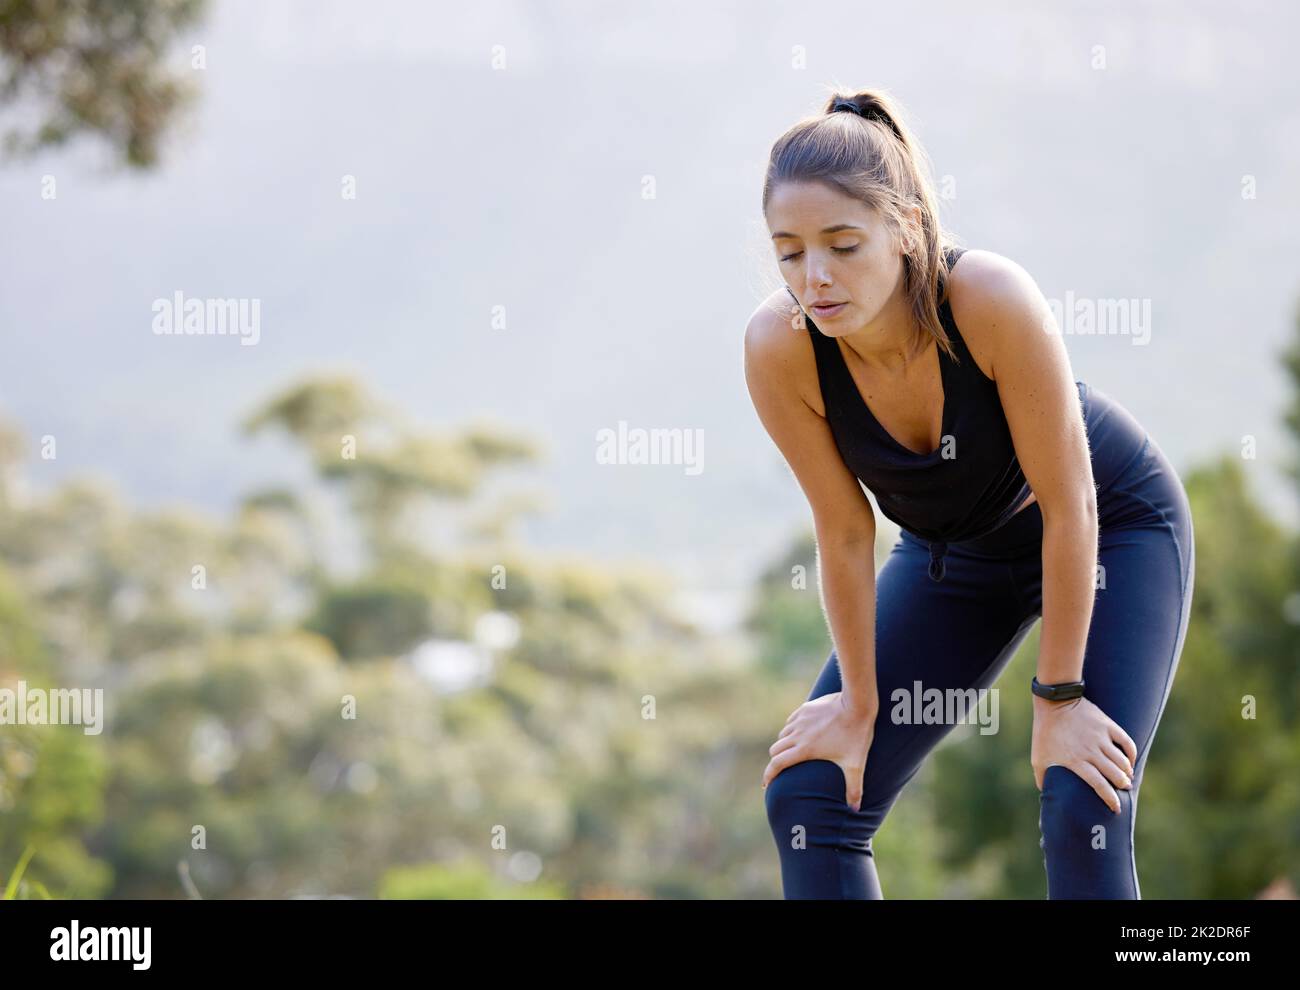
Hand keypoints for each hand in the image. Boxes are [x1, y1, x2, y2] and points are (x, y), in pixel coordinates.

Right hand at [762, 692, 875, 810]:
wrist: (856, 704)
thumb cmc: (856, 735)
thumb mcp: (856, 764)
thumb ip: (854, 788)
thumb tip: (856, 810)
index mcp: (805, 749)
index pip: (777, 764)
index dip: (769, 775)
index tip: (766, 784)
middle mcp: (797, 734)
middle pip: (775, 749)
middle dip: (776, 760)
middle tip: (783, 768)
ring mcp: (800, 720)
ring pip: (782, 735)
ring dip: (784, 744)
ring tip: (793, 751)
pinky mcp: (805, 709)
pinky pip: (791, 721)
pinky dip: (791, 730)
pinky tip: (801, 733)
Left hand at [1031, 695, 1136, 812]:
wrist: (1054, 702)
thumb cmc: (1045, 733)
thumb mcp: (1038, 758)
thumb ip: (1042, 778)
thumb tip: (1046, 794)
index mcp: (1076, 761)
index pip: (1099, 785)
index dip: (1110, 799)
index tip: (1116, 808)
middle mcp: (1091, 751)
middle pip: (1115, 775)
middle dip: (1122, 786)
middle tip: (1124, 789)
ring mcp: (1101, 737)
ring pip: (1122, 761)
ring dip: (1126, 772)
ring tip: (1126, 778)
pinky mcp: (1107, 725)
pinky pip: (1126, 742)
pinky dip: (1131, 753)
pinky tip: (1130, 761)